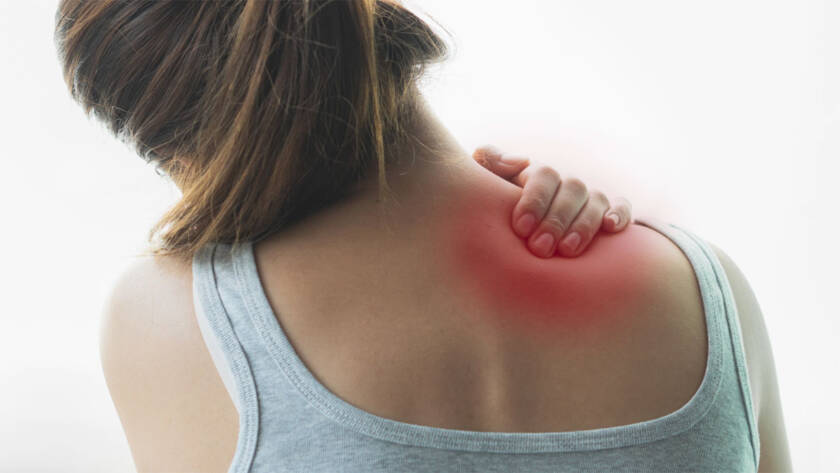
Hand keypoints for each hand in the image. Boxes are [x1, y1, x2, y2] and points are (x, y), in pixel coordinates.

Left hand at [473, 145, 632, 257]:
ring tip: (567, 251)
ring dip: (583, 224)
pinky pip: (622, 208)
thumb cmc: (495, 218)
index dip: (535, 199)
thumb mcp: (486, 191)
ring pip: (596, 199)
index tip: (520, 227)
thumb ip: (490, 163)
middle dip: (556, 219)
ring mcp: (588, 200)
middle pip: (572, 188)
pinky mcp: (609, 216)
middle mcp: (565, 185)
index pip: (544, 175)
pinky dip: (620, 214)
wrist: (512, 246)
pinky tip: (610, 228)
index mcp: (537, 178)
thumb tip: (521, 160)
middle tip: (540, 248)